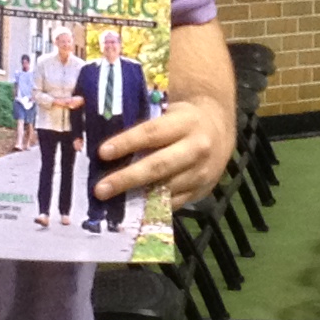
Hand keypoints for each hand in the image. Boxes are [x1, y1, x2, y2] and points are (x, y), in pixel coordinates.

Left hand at [95, 97, 234, 207]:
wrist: (220, 132)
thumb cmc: (181, 117)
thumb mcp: (168, 108)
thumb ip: (141, 115)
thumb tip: (100, 120)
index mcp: (185, 122)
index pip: (152, 132)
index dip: (127, 142)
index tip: (102, 153)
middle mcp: (196, 148)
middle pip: (159, 166)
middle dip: (127, 178)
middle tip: (100, 190)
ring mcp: (200, 173)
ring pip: (165, 188)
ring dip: (136, 197)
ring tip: (109, 204)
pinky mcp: (200, 191)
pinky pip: (172, 203)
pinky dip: (150, 208)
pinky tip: (129, 211)